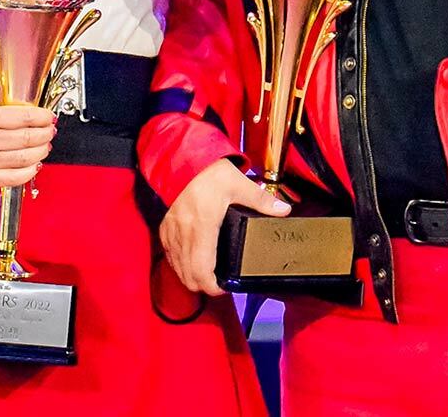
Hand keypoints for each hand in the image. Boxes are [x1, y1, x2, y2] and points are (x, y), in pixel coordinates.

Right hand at [0, 96, 56, 188]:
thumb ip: (10, 103)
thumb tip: (38, 110)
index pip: (24, 118)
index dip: (43, 117)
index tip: (49, 117)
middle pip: (27, 139)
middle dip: (45, 134)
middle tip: (50, 130)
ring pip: (25, 159)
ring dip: (41, 151)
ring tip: (45, 144)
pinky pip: (14, 178)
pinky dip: (30, 171)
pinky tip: (35, 162)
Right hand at [160, 158, 288, 295]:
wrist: (180, 160)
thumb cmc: (207, 172)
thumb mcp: (238, 183)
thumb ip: (261, 200)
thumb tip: (283, 210)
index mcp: (203, 227)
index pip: (202, 272)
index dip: (213, 288)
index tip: (225, 287)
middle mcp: (184, 234)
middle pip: (189, 277)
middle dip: (204, 286)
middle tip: (221, 283)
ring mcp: (172, 233)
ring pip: (178, 270)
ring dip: (192, 277)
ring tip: (209, 274)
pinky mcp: (164, 229)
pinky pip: (170, 257)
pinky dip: (181, 265)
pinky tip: (193, 260)